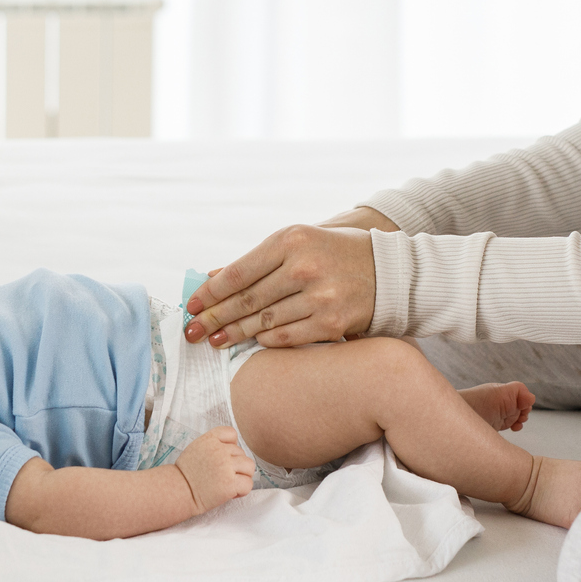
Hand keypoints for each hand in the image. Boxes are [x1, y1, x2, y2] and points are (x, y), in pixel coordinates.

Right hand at [173, 427, 253, 514]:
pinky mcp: (229, 484)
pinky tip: (231, 493)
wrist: (177, 491)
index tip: (223, 457)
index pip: (232, 434)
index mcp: (210, 439)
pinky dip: (243, 490)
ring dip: (243, 476)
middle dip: (236, 465)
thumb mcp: (196, 447)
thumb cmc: (186, 473)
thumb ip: (214, 444)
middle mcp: (219, 450)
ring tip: (230, 483)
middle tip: (222, 476)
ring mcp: (225, 466)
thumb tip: (234, 449)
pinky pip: (248, 483)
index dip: (231, 446)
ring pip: (249, 466)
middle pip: (242, 453)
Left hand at [185, 212, 392, 347]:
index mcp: (290, 240)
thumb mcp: (297, 243)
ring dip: (234, 333)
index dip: (210, 293)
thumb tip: (213, 277)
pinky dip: (264, 339)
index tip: (192, 306)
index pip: (238, 272)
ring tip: (215, 341)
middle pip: (246, 300)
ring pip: (263, 321)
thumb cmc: (334, 253)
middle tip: (193, 332)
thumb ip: (256, 261)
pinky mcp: (331, 323)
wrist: (388, 271)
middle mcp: (303, 267)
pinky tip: (251, 340)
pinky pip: (286, 336)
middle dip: (214, 318)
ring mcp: (318, 296)